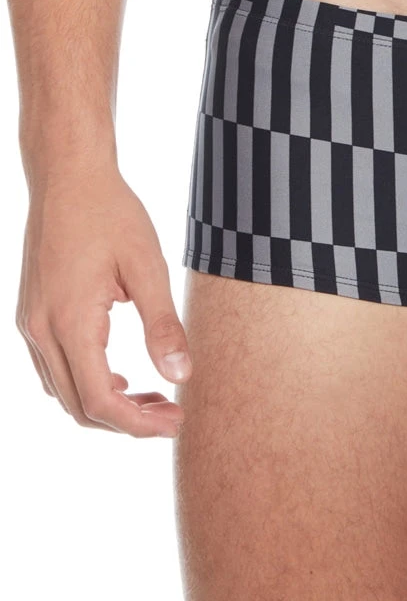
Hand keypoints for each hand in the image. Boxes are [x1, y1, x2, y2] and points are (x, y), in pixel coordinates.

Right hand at [16, 165, 191, 437]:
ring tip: (156, 398)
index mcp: (70, 322)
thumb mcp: (148, 269)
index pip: (100, 401)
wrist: (68, 177)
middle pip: (79, 406)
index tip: (177, 422)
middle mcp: (41, 329)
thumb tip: (181, 377)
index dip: (139, 423)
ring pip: (64, 391)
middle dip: (128, 421)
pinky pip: (55, 369)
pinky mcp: (33, 314)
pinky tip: (123, 377)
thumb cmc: (111, 215)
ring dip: (108, 405)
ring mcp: (31, 323)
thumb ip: (163, 326)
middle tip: (173, 415)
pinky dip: (88, 384)